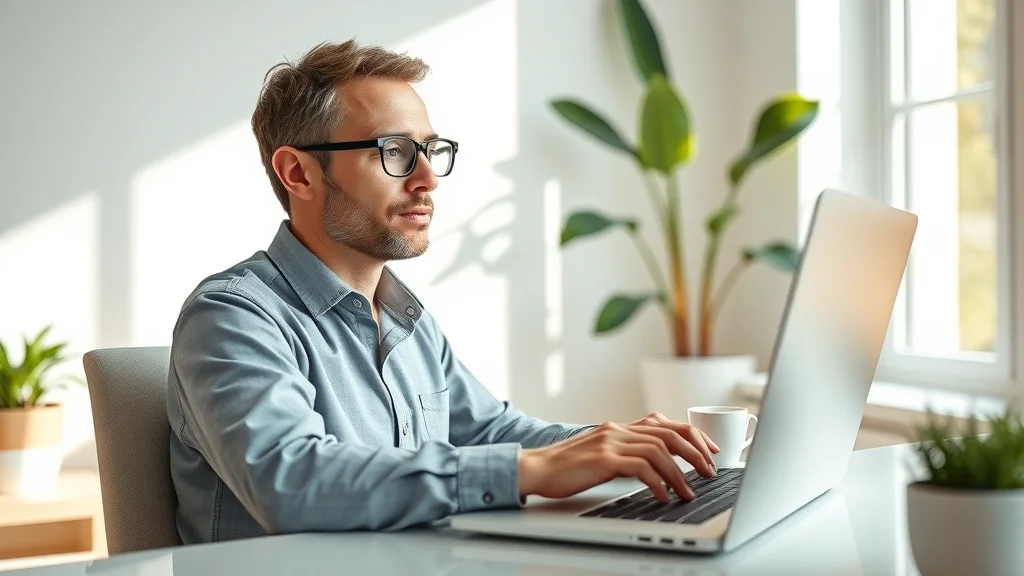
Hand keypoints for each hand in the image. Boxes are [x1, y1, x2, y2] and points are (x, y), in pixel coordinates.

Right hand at [518, 413, 720, 502]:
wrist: (537, 468)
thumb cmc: (568, 467)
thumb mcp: (602, 453)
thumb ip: (625, 452)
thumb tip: (656, 466)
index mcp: (620, 427)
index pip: (666, 424)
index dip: (693, 436)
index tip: (710, 451)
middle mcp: (618, 429)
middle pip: (669, 433)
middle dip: (695, 453)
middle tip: (709, 472)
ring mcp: (611, 442)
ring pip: (659, 451)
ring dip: (679, 474)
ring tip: (688, 492)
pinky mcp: (603, 458)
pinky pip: (640, 467)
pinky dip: (657, 482)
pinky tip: (663, 495)